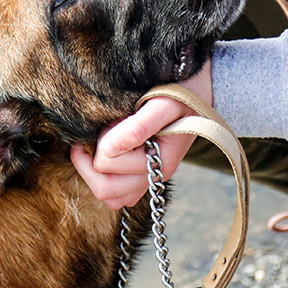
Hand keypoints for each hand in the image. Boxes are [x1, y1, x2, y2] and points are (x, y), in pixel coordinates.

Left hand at [71, 60, 212, 208]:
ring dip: (94, 172)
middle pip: (104, 188)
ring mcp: (148, 178)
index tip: (113, 116)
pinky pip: (117, 196)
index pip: (107, 161)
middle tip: (100, 132)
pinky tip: (107, 152)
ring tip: (100, 142)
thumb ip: (138, 126)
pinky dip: (105, 178)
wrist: (197, 91)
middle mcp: (155, 175)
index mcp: (162, 160)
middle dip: (90, 160)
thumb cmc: (183, 93)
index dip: (101, 137)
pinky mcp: (142, 177)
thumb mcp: (165, 102)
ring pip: (108, 196)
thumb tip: (107, 149)